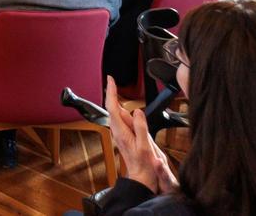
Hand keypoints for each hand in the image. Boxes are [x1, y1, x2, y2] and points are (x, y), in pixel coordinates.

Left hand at [106, 77, 173, 191]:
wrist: (142, 177)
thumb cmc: (144, 164)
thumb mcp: (145, 145)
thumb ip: (141, 127)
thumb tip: (138, 112)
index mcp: (121, 132)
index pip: (113, 107)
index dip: (111, 92)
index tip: (110, 80)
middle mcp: (118, 131)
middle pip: (114, 108)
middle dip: (114, 95)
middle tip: (113, 81)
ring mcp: (121, 133)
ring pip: (120, 114)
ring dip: (121, 104)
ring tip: (121, 96)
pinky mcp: (125, 136)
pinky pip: (124, 120)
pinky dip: (125, 112)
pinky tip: (130, 112)